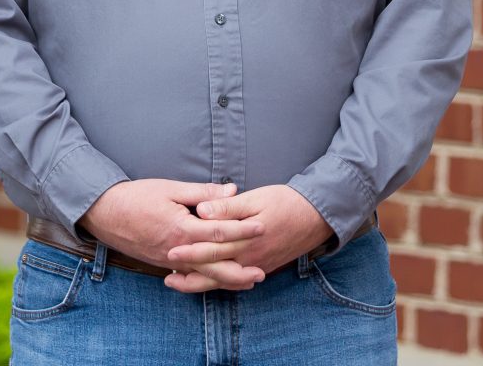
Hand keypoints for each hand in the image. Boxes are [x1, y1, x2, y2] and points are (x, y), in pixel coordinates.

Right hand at [79, 179, 265, 288]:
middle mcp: (178, 250)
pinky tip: (217, 281)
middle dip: (240, 266)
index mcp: (182, 228)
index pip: (219, 231)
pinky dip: (206, 280)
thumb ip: (203, 193)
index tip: (261, 227)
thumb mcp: (171, 188)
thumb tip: (232, 191)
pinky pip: (189, 276)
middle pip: (215, 263)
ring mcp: (170, 261)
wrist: (106, 213)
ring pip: (203, 274)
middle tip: (263, 269)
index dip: (242, 229)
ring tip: (247, 281)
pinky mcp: (163, 264)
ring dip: (227, 279)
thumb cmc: (138, 197)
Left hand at [165, 184, 331, 293]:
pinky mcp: (264, 267)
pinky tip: (210, 281)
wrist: (316, 216)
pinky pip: (237, 280)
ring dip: (201, 283)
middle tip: (167, 276)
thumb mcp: (256, 199)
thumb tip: (202, 211)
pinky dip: (220, 283)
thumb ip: (227, 207)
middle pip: (214, 271)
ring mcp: (257, 265)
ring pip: (224, 281)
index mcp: (245, 240)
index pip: (211, 249)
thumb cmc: (285, 202)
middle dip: (189, 273)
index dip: (189, 250)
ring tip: (179, 283)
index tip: (170, 250)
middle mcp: (250, 258)